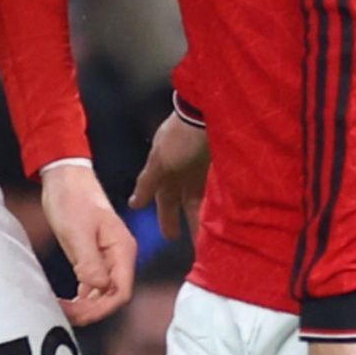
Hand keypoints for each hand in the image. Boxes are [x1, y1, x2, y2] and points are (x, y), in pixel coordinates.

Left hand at [42, 163, 134, 322]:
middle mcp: (119, 257)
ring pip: (103, 293)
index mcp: (122, 250)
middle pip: (113, 296)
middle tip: (65, 315)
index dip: (103, 308)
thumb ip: (89, 261)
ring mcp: (107, 258)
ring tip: (62, 310)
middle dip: (91, 310)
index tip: (80, 314)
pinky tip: (67, 302)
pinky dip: (82, 297)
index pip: (122, 291)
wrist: (65, 177)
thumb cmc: (72, 199)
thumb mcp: (78, 231)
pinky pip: (93, 285)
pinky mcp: (93, 257)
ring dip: (85, 306)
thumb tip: (100, 288)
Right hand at [128, 113, 208, 243]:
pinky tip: (222, 215)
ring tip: (208, 235)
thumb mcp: (159, 161)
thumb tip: (133, 203)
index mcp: (164, 170)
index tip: (169, 237)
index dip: (165, 217)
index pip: (163, 199)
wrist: (207, 111)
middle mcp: (182, 171)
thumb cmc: (180, 137)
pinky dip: (215, 203)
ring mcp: (201, 168)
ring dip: (202, 216)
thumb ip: (147, 183)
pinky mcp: (219, 165)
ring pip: (200, 198)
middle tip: (192, 243)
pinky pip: (215, 190)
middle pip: (182, 201)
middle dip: (184, 220)